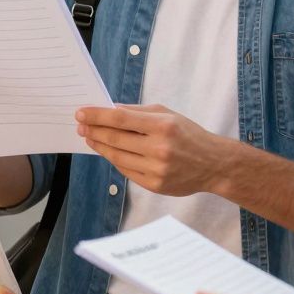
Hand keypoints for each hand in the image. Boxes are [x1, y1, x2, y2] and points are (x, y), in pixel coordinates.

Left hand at [76, 104, 228, 195]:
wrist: (213, 164)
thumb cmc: (189, 134)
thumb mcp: (167, 114)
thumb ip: (138, 111)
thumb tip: (109, 109)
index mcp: (163, 126)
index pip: (121, 118)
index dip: (97, 115)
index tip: (81, 113)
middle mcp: (159, 148)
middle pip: (115, 139)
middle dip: (93, 131)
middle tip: (80, 126)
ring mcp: (156, 169)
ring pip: (117, 156)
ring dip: (99, 146)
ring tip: (89, 138)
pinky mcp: (154, 185)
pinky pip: (126, 171)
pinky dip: (114, 160)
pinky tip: (107, 152)